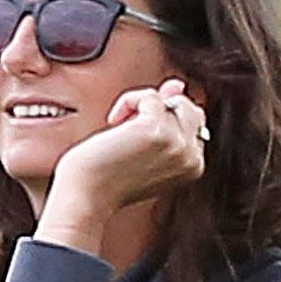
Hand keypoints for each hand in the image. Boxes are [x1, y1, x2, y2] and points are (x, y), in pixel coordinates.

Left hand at [41, 80, 208, 229]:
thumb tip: (178, 84)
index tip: (138, 131)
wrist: (86, 197)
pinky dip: (128, 102)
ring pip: (170, 99)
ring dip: (141, 106)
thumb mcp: (144, 146)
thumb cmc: (108, 178)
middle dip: (159, 110)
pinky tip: (114, 122)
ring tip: (122, 128)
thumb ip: (166, 117)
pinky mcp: (156, 130)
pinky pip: (149, 96)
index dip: (166, 119)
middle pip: (188, 108)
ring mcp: (177, 143)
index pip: (194, 124)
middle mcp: (191, 157)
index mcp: (193, 165)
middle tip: (130, 128)